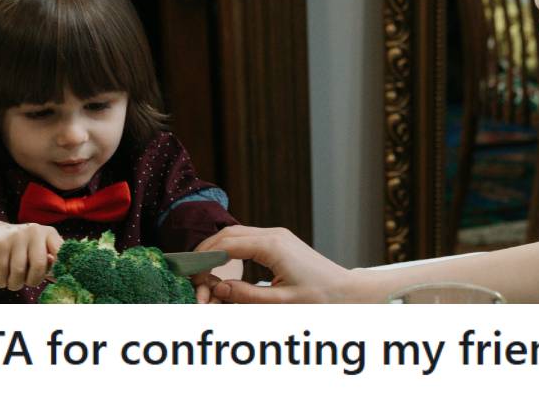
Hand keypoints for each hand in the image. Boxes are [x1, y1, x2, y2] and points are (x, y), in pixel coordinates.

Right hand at [0, 222, 62, 290]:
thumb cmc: (21, 247)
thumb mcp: (38, 248)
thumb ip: (49, 261)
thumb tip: (56, 277)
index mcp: (49, 233)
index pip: (61, 252)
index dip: (59, 268)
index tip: (54, 279)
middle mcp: (35, 232)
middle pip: (39, 265)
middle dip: (33, 281)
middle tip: (28, 283)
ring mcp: (16, 236)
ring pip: (19, 271)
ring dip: (15, 284)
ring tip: (13, 282)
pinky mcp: (0, 244)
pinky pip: (2, 272)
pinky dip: (1, 282)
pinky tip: (2, 279)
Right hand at [194, 226, 353, 302]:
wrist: (347, 293)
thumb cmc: (320, 299)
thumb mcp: (280, 303)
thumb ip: (245, 296)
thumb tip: (216, 289)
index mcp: (273, 246)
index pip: (226, 244)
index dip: (204, 260)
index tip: (192, 278)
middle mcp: (274, 235)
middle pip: (227, 235)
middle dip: (206, 254)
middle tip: (193, 278)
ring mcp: (277, 236)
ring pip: (235, 235)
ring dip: (217, 252)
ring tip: (205, 276)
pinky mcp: (280, 243)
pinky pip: (247, 241)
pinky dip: (230, 252)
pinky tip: (223, 270)